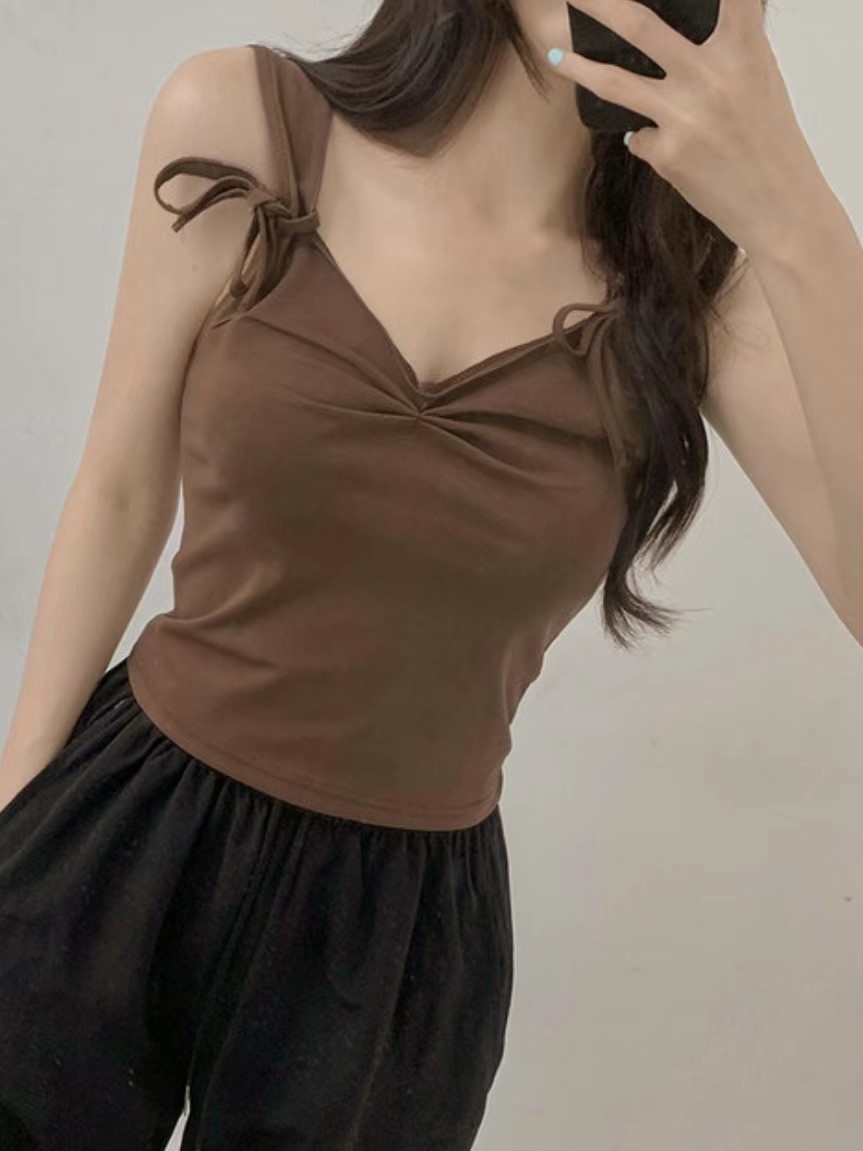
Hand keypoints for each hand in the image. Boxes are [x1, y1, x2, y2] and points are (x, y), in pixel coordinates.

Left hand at [548, 0, 823, 254]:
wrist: (776, 204)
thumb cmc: (767, 138)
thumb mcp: (758, 79)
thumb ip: (726, 48)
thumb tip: (676, 31)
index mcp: (743, 49)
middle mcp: (711, 76)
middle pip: (640, 25)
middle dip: (599, 4)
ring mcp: (685, 115)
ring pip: (614, 82)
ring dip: (579, 67)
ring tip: (556, 57)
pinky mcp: (667, 154)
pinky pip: (637, 136)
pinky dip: (645, 138)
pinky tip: (670, 149)